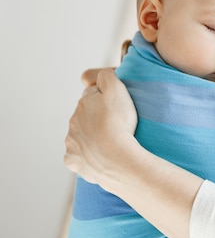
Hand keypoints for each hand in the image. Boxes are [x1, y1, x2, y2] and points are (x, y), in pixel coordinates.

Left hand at [64, 69, 137, 189]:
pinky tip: (101, 157)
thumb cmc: (119, 123)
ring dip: (93, 137)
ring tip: (111, 143)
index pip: (92, 95)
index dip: (106, 99)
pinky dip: (88, 157)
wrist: (117, 159)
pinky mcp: (74, 162)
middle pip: (86, 116)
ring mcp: (72, 143)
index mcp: (83, 103)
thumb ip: (105, 75)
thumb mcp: (116, 88)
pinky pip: (79, 157)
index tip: (117, 107)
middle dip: (97, 118)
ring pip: (82, 136)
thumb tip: (96, 76)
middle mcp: (73, 122)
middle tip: (116, 125)